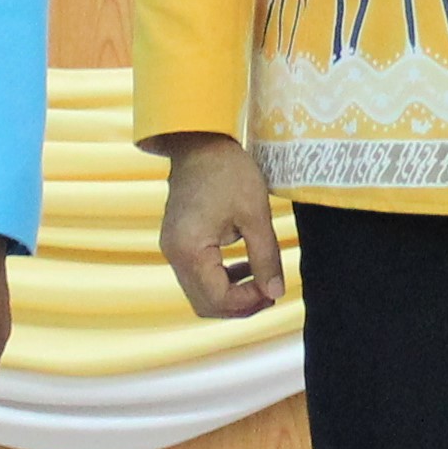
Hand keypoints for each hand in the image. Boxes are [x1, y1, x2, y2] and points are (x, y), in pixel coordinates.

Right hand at [155, 135, 289, 316]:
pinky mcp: (177, 242)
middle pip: (205, 304)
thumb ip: (266, 258)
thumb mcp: (255, 215)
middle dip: (239, 306)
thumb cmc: (228, 172)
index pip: (218, 299)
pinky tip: (244, 267)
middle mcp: (174, 255)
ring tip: (262, 283)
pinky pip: (197, 276)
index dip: (248, 303)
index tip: (273, 292)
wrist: (200, 142)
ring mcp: (172, 249)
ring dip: (231, 295)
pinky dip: (221, 280)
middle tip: (270, 294)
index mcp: (190, 250)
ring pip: (200, 293)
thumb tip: (275, 293)